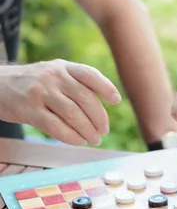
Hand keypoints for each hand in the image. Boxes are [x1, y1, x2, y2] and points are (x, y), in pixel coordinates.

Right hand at [0, 59, 120, 145]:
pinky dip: (71, 136)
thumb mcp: (54, 73)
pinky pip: (55, 126)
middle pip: (85, 98)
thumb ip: (76, 83)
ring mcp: (40, 92)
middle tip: (104, 130)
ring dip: (88, 130)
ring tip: (95, 139)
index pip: (90, 74)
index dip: (106, 87)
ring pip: (72, 114)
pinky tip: (79, 141)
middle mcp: (53, 76)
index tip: (116, 101)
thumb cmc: (33, 82)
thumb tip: (104, 105)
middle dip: (99, 117)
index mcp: (63, 66)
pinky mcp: (28, 110)